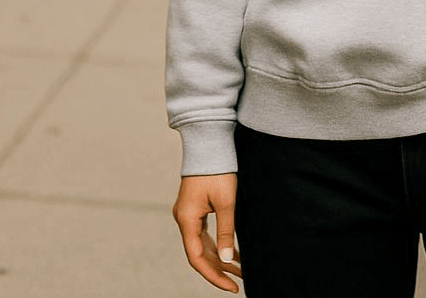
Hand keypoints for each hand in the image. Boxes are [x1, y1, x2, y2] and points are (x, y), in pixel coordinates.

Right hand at [172, 174, 242, 292]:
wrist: (209, 142)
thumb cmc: (217, 169)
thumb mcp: (226, 202)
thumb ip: (226, 231)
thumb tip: (226, 258)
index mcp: (187, 220)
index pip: (197, 258)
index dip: (214, 275)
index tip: (231, 286)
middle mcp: (184, 220)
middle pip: (199, 254)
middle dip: (219, 269)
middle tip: (239, 282)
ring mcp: (189, 214)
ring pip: (203, 244)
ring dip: (220, 257)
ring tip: (240, 269)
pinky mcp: (196, 208)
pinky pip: (205, 234)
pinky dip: (218, 244)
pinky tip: (233, 251)